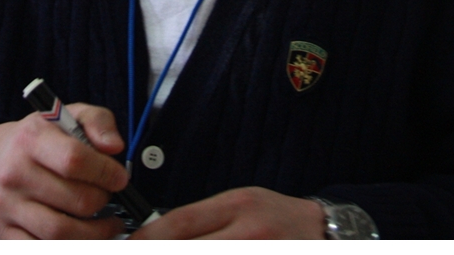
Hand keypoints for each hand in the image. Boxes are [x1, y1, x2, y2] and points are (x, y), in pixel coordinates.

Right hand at [0, 103, 128, 238]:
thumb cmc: (40, 138)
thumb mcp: (69, 115)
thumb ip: (98, 122)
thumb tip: (115, 147)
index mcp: (31, 138)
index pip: (74, 160)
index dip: (106, 172)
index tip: (120, 178)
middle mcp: (13, 173)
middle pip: (75, 201)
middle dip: (103, 201)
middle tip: (110, 197)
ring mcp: (6, 206)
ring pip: (61, 233)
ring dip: (95, 233)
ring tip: (107, 223)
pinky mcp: (3, 231)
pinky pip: (42, 249)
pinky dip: (70, 246)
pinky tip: (82, 236)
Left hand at [130, 186, 326, 238]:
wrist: (324, 232)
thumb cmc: (277, 216)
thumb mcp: (240, 204)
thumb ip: (202, 220)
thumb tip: (154, 236)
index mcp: (238, 206)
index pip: (179, 224)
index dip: (146, 240)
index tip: (128, 246)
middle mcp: (248, 233)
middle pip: (189, 249)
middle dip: (158, 253)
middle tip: (136, 253)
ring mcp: (256, 252)